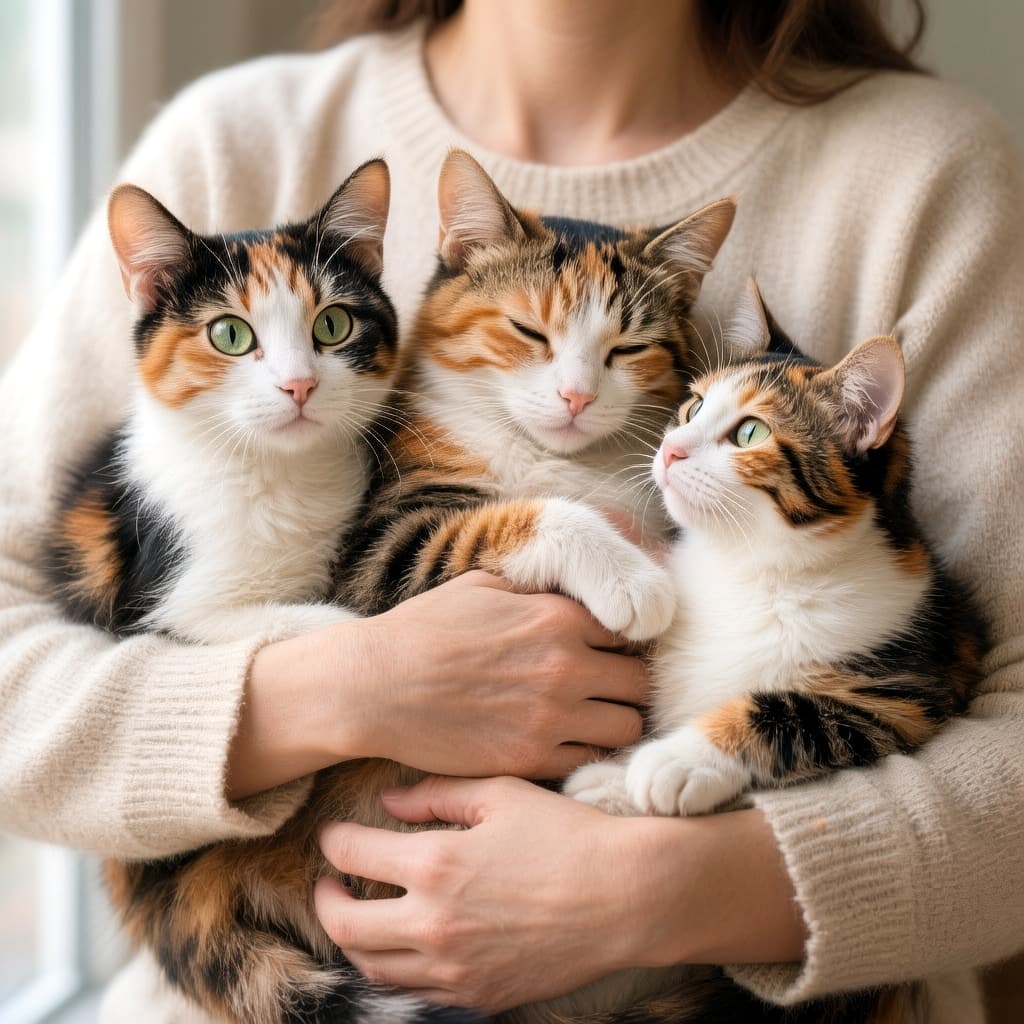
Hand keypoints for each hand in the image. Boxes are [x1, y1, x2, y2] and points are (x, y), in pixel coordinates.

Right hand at [228, 572, 647, 797]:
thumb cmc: (423, 631)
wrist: (375, 687)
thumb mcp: (484, 588)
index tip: (609, 652)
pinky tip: (561, 744)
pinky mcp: (531, 759)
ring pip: (626, 728)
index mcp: (558, 617)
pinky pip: (588, 762)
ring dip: (614, 723)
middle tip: (607, 691)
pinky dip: (583, 754)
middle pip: (640, 684)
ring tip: (590, 721)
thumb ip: (539, 592)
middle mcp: (566, 666)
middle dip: (627, 685)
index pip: (630, 632)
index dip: (622, 643)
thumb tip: (572, 593)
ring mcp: (551, 717)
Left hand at [315, 776, 650, 1010]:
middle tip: (330, 883)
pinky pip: (414, 991)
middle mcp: (434, 922)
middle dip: (326, 900)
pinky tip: (405, 946)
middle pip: (345, 925)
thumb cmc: (567, 834)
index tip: (334, 835)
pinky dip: (395, 969)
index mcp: (436, 863)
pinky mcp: (479, 994)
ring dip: (355, 940)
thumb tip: (390, 801)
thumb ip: (438, 794)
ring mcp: (454, 968)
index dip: (334, 841)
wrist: (625, 897)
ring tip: (361, 916)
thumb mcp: (501, 794)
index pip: (352, 854)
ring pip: (373, 966)